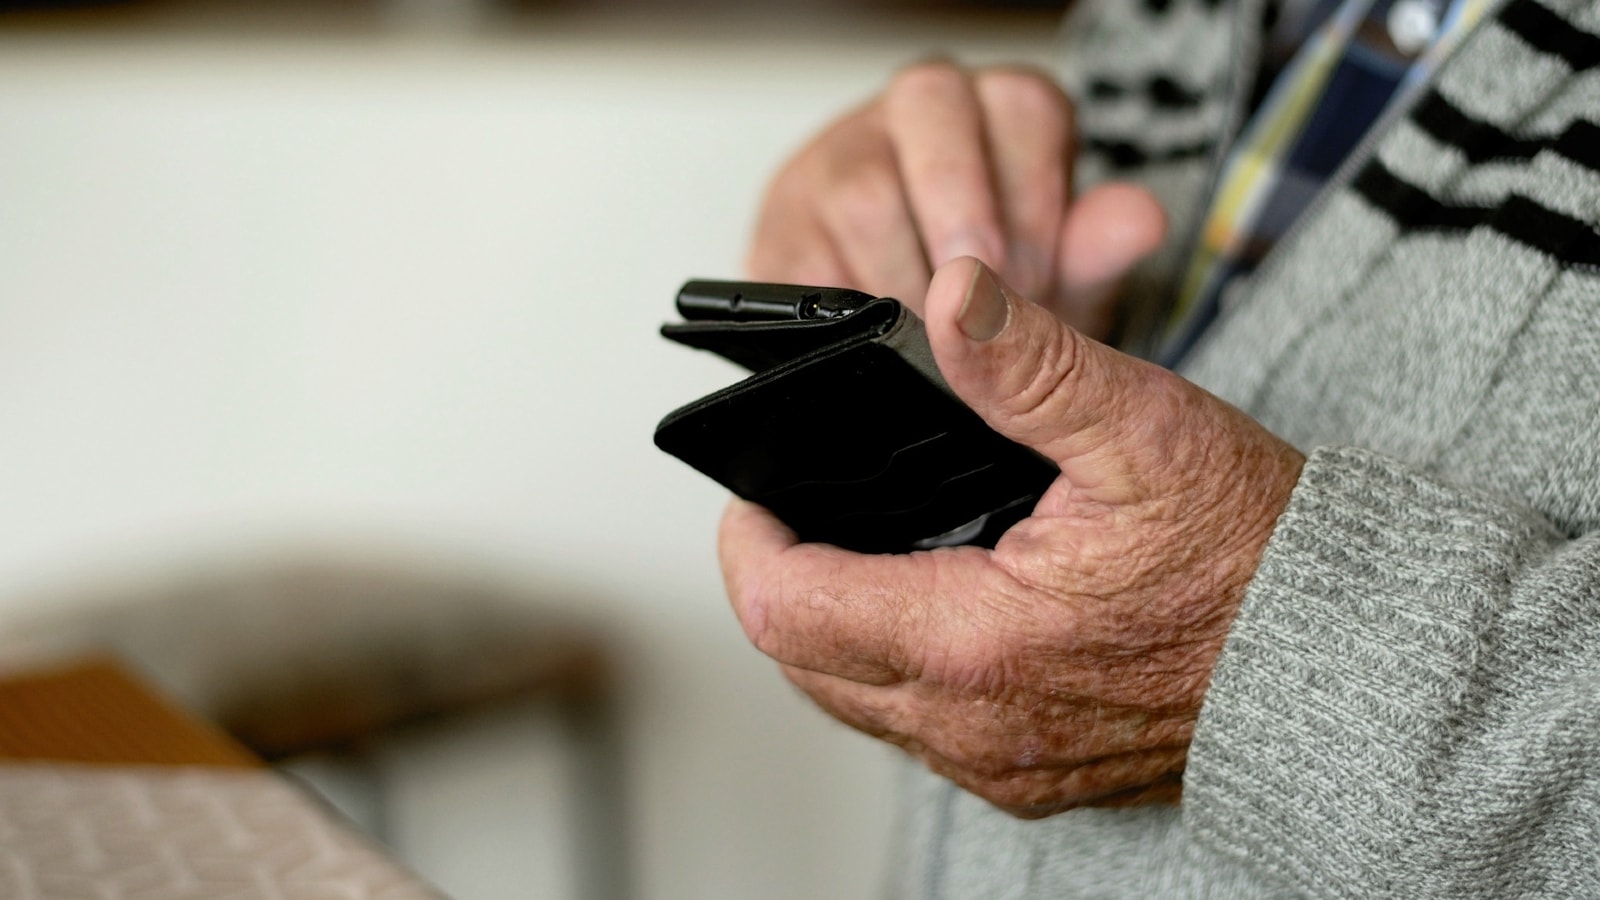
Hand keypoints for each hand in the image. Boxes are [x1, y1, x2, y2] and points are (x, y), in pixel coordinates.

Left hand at [719, 258, 1304, 815]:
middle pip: (805, 665)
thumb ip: (1033, 367)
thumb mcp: (1146, 432)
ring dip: (837, 632)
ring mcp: (1003, 764)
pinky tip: (935, 609)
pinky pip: (922, 732)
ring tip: (860, 550)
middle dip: (785, 584)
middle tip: (802, 513)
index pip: (784, 609)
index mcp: (975, 644)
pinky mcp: (1033, 777)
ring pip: (858, 705)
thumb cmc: (1258, 555)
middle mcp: (974, 727)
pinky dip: (900, 672)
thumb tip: (952, 296)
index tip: (758, 494)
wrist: (1347, 663)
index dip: (749, 543)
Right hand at [746, 60, 1166, 338]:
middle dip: (963, 214)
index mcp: (994, 111)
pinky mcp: (777, 234)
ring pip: (858, 186)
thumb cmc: (996, 307)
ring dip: (904, 275)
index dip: (1035, 192)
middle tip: (982, 305)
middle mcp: (910, 117)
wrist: (912, 361)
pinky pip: (798, 262)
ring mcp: (833, 164)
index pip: (1022, 104)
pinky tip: (877, 350)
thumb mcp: (1060, 285)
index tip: (1037, 276)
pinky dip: (844, 316)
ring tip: (936, 344)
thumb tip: (1138, 221)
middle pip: (929, 107)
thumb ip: (1096, 254)